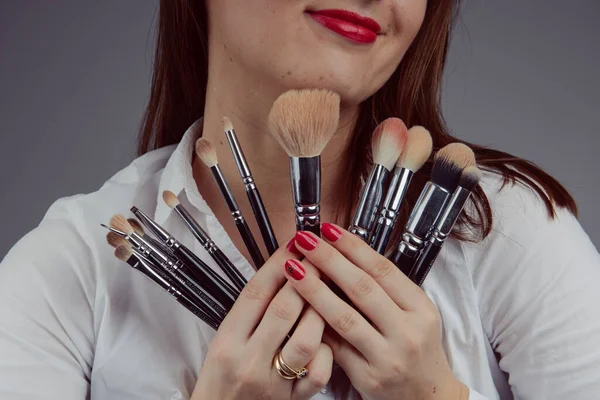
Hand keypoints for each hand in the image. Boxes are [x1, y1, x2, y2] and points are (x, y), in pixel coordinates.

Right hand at [191, 238, 331, 399]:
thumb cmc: (221, 379)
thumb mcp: (222, 343)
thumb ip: (249, 313)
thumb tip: (279, 272)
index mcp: (226, 342)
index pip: (255, 293)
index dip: (278, 262)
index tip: (295, 242)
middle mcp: (248, 361)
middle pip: (283, 309)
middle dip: (306, 277)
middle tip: (320, 255)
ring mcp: (272, 383)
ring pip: (306, 339)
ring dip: (321, 310)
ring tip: (328, 291)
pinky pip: (317, 374)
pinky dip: (327, 353)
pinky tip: (326, 338)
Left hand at [281, 224, 468, 399]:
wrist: (427, 396)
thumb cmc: (415, 348)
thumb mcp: (414, 314)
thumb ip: (384, 289)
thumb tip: (342, 254)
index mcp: (420, 308)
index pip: (382, 269)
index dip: (353, 247)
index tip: (328, 230)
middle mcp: (407, 331)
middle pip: (362, 288)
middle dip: (329, 260)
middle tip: (305, 240)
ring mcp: (388, 357)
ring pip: (344, 317)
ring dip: (314, 290)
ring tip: (293, 269)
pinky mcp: (369, 378)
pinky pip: (336, 347)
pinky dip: (316, 325)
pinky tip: (297, 308)